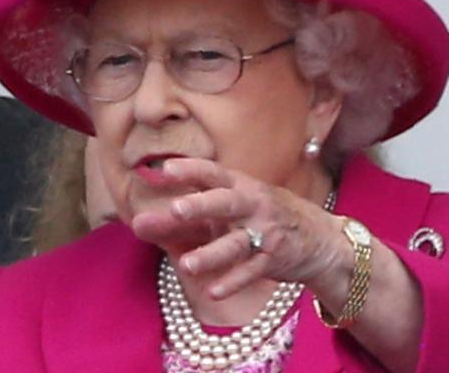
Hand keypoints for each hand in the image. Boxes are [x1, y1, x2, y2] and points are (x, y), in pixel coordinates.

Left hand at [130, 158, 347, 298]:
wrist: (323, 241)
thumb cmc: (262, 218)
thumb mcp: (230, 210)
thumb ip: (185, 218)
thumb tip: (138, 223)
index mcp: (241, 186)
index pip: (213, 174)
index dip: (191, 170)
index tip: (165, 169)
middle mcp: (254, 206)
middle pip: (226, 203)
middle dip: (201, 205)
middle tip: (175, 209)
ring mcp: (266, 234)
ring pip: (236, 244)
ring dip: (211, 255)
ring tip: (186, 265)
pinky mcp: (274, 260)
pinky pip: (251, 272)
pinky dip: (232, 281)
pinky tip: (212, 291)